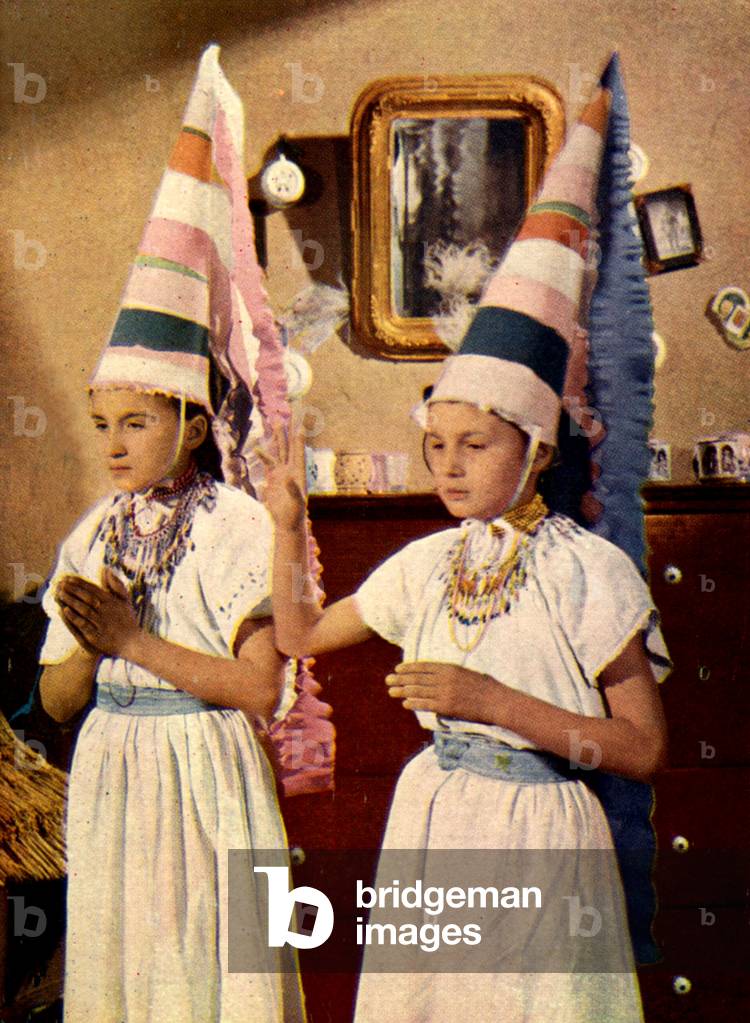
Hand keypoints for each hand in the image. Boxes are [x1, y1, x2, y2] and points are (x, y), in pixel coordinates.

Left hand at [55, 569, 140, 658]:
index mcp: (111, 601)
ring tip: (59, 594)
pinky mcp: (96, 636)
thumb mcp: (125, 600)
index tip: (68, 578)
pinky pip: (83, 624)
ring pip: (83, 609)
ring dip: (70, 601)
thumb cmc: (127, 620)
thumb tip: (106, 569)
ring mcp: (101, 623)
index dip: (79, 583)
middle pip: (86, 597)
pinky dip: (73, 617)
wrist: (132, 642)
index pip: (93, 589)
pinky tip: (64, 610)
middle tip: (60, 584)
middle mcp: (106, 611)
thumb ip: (116, 584)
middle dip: (72, 590)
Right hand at [257, 421, 306, 530]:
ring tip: (276, 421)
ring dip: (278, 437)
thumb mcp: (296, 503)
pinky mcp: (272, 479)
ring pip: (279, 451)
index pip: (299, 452)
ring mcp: (281, 473)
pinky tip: (258, 448)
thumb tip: (287, 478)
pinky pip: (268, 463)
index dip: (299, 438)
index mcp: (299, 473)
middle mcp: (290, 470)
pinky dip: (264, 455)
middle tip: (289, 415)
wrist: (286, 522)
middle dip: (288, 431)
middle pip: (289, 446)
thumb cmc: (294, 514)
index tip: (300, 424)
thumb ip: (293, 490)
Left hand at [385, 661, 505, 722]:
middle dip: (401, 679)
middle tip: (388, 679)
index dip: (409, 668)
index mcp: (450, 668)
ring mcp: (445, 692)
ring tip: (391, 691)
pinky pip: (427, 704)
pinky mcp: (447, 706)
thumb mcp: (466, 673)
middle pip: (418, 678)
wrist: (497, 701)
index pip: (424, 666)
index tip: (398, 669)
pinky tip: (405, 703)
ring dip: (403, 690)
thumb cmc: (485, 687)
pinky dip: (415, 703)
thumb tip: (435, 677)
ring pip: (419, 690)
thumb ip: (450, 674)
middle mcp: (445, 678)